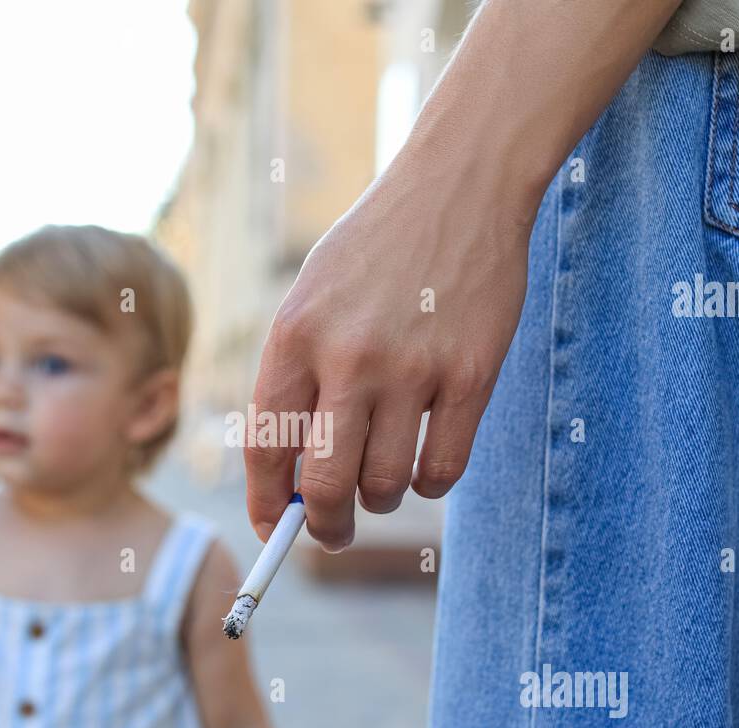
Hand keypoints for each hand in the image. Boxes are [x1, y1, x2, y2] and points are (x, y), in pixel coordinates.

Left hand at [245, 162, 533, 551]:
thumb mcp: (314, 299)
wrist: (461, 183)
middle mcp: (348, 356)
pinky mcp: (472, 374)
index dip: (266, 504)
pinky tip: (424, 464)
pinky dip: (429, 484)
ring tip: (382, 480)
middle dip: (324, 526)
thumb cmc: (377, 250)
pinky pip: (443, 470)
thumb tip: (294, 481)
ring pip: (385, 486)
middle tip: (331, 532)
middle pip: (325, 485)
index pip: (266, 447)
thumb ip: (298, 381)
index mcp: (294, 335)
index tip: (272, 531)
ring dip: (380, 500)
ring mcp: (413, 368)